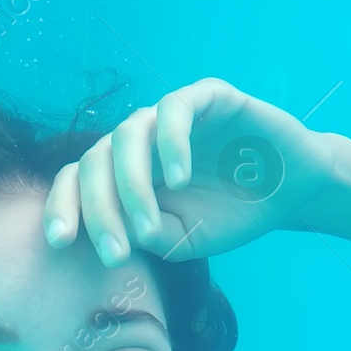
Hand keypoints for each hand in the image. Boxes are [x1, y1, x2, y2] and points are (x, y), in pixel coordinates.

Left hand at [42, 77, 339, 264]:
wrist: (291, 192)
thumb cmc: (231, 214)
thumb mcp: (183, 238)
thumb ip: (147, 234)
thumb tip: (115, 232)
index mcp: (124, 172)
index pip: (77, 181)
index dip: (62, 206)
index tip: (58, 243)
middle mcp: (139, 140)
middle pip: (94, 162)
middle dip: (98, 211)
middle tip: (114, 253)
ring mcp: (169, 116)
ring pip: (126, 135)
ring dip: (130, 185)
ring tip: (147, 226)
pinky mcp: (206, 96)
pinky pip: (174, 109)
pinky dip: (169, 144)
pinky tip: (177, 178)